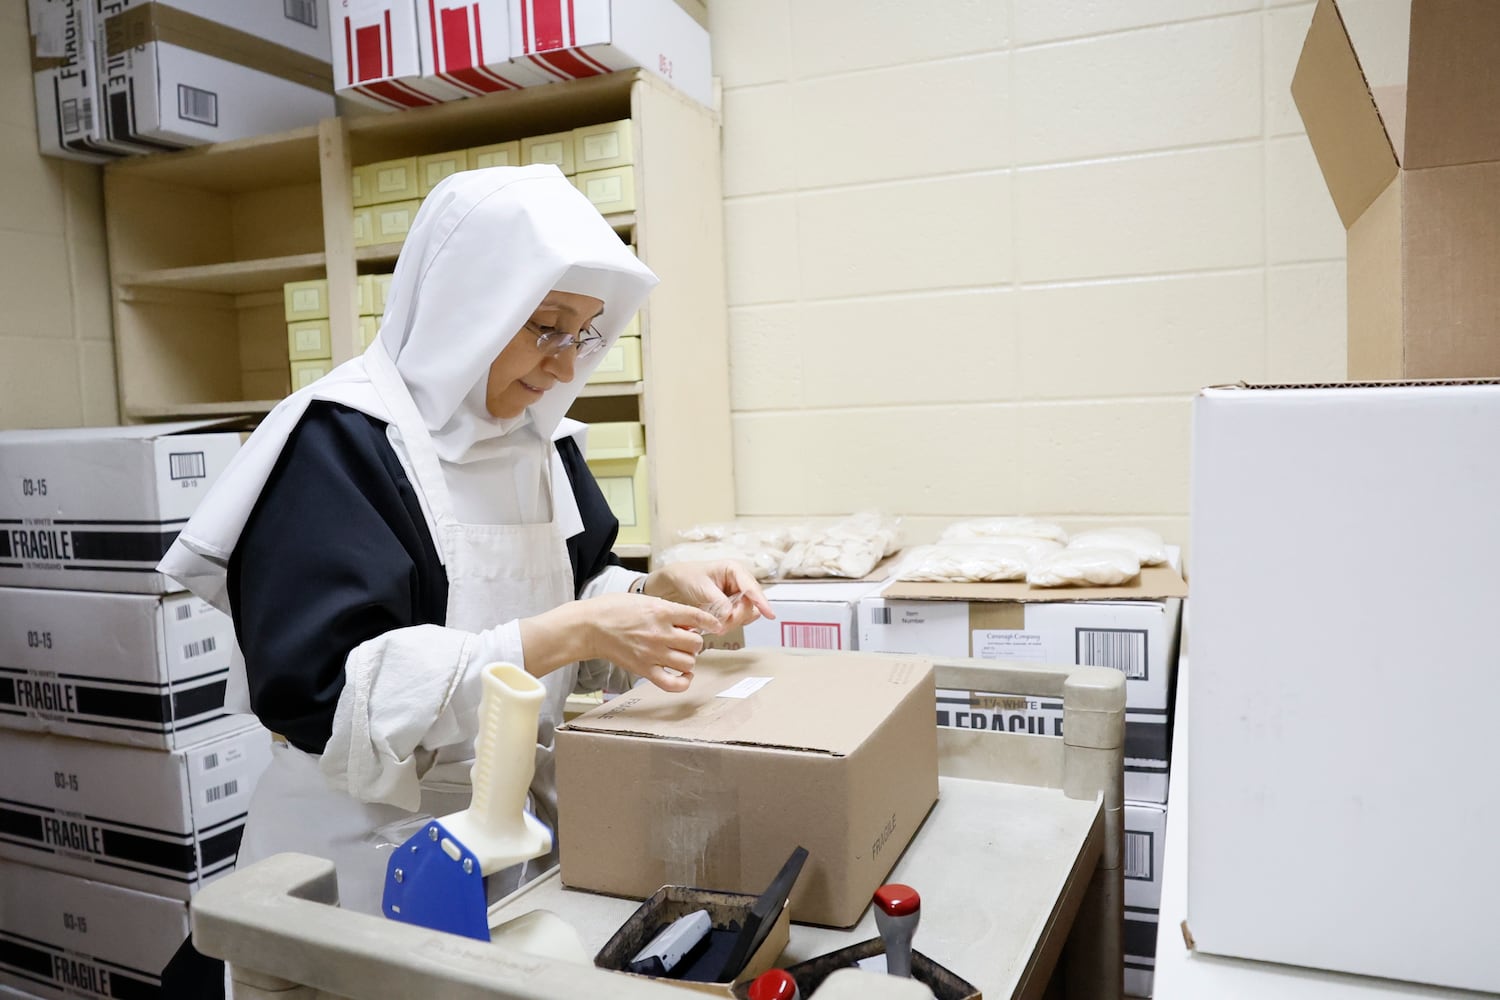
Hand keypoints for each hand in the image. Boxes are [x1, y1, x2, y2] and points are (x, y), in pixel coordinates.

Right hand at [572, 592, 721, 691]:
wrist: (590, 627)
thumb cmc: (614, 610)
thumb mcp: (645, 600)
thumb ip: (668, 610)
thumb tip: (688, 622)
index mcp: (661, 611)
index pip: (697, 617)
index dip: (710, 622)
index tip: (714, 626)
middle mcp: (660, 633)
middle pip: (696, 642)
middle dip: (695, 641)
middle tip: (686, 639)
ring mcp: (652, 654)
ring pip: (688, 662)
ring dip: (689, 659)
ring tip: (681, 654)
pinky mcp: (644, 670)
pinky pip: (673, 684)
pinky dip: (683, 682)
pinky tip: (684, 675)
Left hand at [643, 560, 775, 631]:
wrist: (675, 582)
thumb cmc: (688, 577)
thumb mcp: (702, 588)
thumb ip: (718, 602)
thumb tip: (729, 616)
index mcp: (735, 570)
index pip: (752, 587)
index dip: (762, 602)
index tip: (770, 615)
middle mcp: (741, 582)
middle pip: (751, 604)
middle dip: (737, 617)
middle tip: (720, 626)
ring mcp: (739, 595)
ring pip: (746, 614)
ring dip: (733, 623)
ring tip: (715, 626)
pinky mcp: (734, 605)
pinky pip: (739, 618)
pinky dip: (730, 624)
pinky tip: (718, 624)